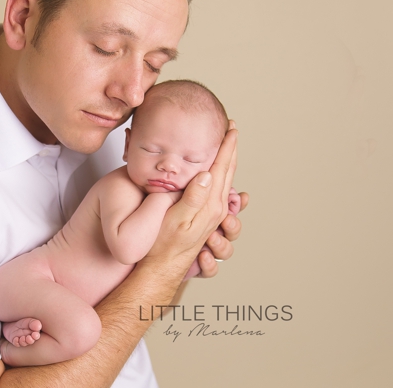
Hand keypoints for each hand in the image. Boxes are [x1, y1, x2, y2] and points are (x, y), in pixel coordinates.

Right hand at [144, 121, 241, 278]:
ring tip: (227, 147)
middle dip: (231, 149)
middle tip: (232, 131)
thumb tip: (207, 174)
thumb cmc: (165, 243)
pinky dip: (222, 177)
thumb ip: (193, 197)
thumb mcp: (177, 219)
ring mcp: (214, 214)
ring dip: (228, 161)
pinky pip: (220, 192)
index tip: (231, 129)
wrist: (163, 266)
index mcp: (210, 204)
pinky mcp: (208, 218)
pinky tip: (219, 176)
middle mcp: (216, 208)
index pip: (222, 168)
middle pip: (229, 172)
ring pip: (226, 181)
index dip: (227, 146)